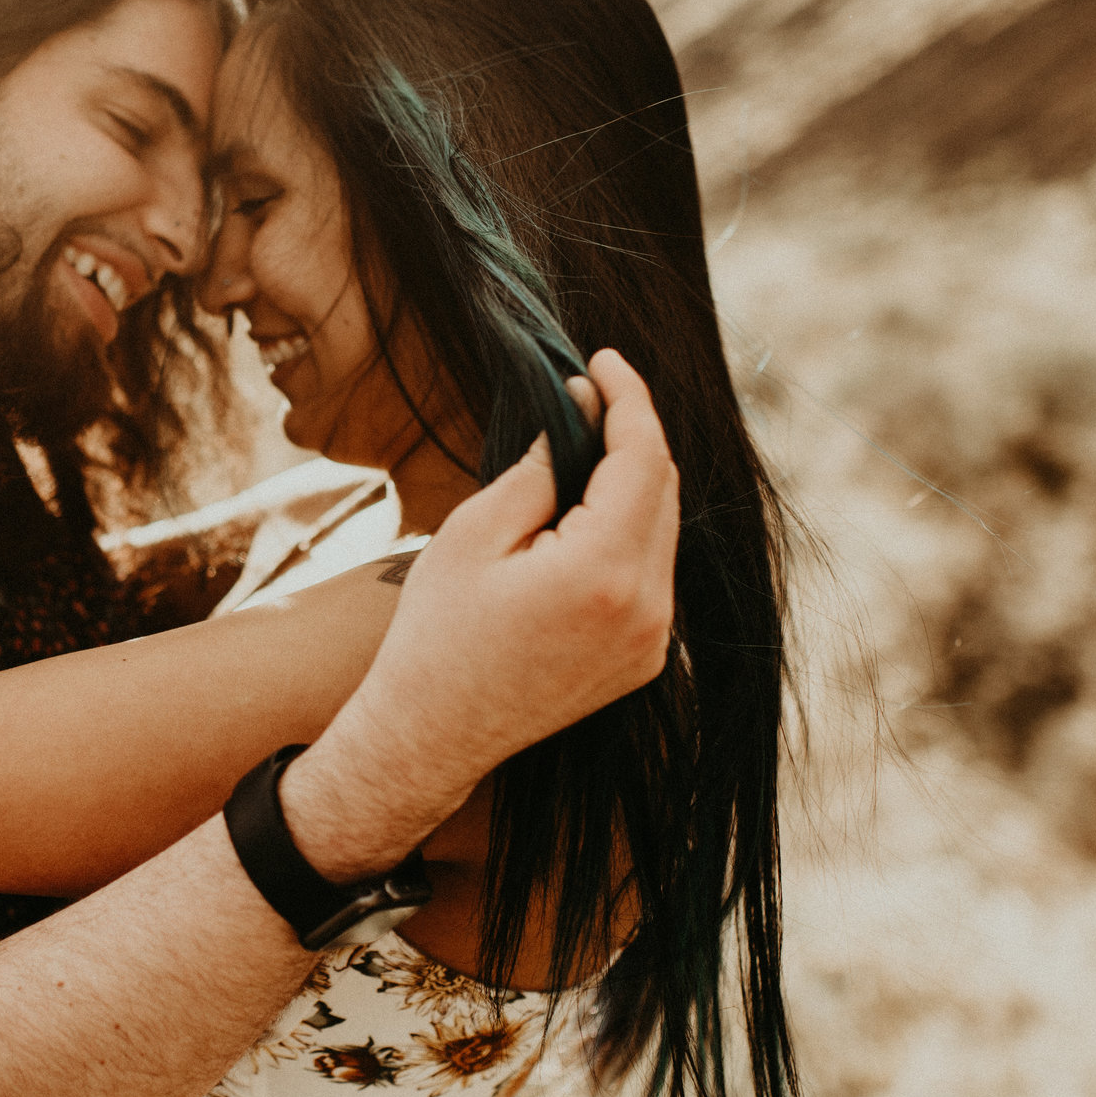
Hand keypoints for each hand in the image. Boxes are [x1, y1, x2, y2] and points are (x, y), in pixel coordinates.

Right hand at [350, 348, 677, 776]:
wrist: (432, 736)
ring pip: (663, 528)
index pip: (642, 458)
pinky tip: (582, 516)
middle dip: (629, 434)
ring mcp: (653, 641)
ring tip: (576, 452)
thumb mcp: (473, 534)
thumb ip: (536, 469)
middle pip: (663, 489)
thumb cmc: (436, 634)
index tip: (600, 360)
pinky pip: (653, 571)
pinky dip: (628, 530)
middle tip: (579, 397)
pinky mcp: (645, 659)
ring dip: (630, 482)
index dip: (627, 397)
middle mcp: (647, 608)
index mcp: (602, 572)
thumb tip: (572, 417)